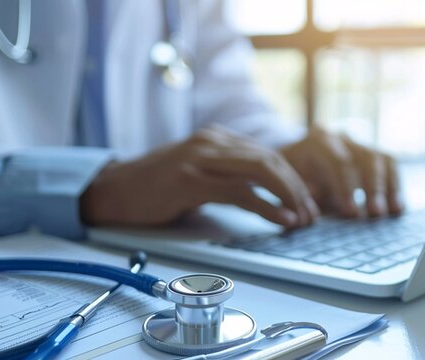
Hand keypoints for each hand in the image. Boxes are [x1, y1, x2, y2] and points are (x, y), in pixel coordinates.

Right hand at [80, 128, 319, 227]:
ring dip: (288, 197)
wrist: (112, 191)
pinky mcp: (189, 180)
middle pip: (270, 160)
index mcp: (216, 138)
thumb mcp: (196, 172)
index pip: (268, 154)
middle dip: (297, 189)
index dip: (293, 180)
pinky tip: (280, 219)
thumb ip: (227, 175)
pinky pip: (239, 192)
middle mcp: (211, 142)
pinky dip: (266, 207)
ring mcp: (199, 158)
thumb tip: (267, 195)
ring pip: (260, 171)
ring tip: (300, 219)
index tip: (307, 204)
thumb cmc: (155, 188)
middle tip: (311, 214)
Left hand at [280, 127, 403, 217]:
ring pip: (381, 160)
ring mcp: (359, 144)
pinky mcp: (372, 154)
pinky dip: (395, 186)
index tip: (351, 212)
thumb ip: (302, 193)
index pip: (337, 161)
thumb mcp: (290, 184)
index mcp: (318, 142)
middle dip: (372, 187)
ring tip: (393, 211)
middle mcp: (341, 138)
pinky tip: (397, 207)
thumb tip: (314, 202)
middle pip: (365, 158)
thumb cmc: (291, 178)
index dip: (346, 187)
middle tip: (376, 213)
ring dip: (388, 187)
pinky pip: (390, 166)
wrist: (295, 162)